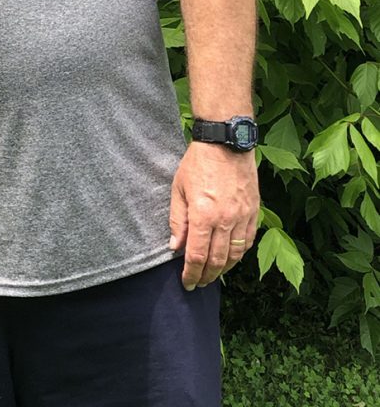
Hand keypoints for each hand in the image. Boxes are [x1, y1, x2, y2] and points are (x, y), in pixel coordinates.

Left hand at [168, 141, 258, 290]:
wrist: (225, 144)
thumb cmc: (197, 164)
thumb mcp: (178, 189)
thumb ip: (177, 220)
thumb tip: (175, 247)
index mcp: (203, 215)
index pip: (197, 256)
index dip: (191, 273)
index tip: (186, 283)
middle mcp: (225, 220)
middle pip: (217, 260)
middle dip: (206, 276)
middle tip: (198, 284)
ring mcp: (242, 217)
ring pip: (235, 255)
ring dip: (224, 270)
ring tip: (213, 276)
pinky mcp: (254, 212)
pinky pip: (248, 241)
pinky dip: (239, 254)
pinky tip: (231, 258)